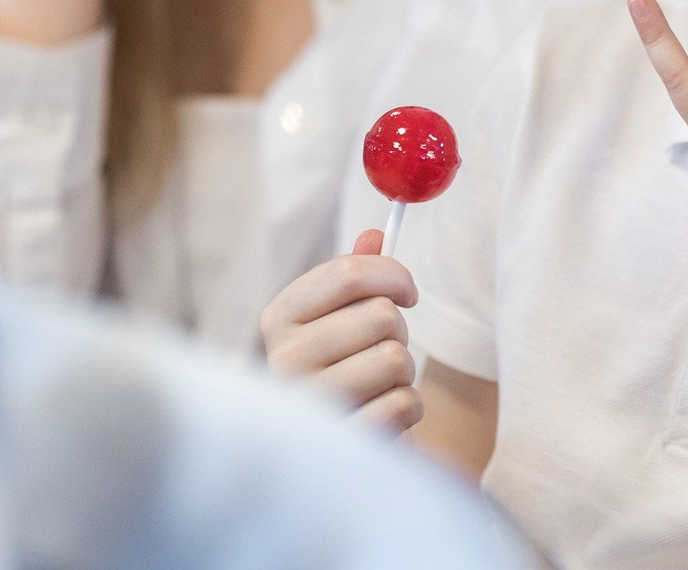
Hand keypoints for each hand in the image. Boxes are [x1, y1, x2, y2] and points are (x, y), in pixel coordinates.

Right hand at [259, 230, 424, 431]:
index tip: (408, 292)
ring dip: (404, 372)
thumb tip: (374, 236)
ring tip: (382, 384)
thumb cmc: (344, 369)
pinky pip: (402, 404)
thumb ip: (353, 276)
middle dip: (399, 330)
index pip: (347, 274)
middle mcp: (283, 361)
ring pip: (394, 358)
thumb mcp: (341, 319)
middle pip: (380, 314)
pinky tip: (385, 416)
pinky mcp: (339, 444)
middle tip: (386, 347)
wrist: (335, 451)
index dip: (392, 275)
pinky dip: (408, 408)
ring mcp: (308, 406)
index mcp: (279, 318)